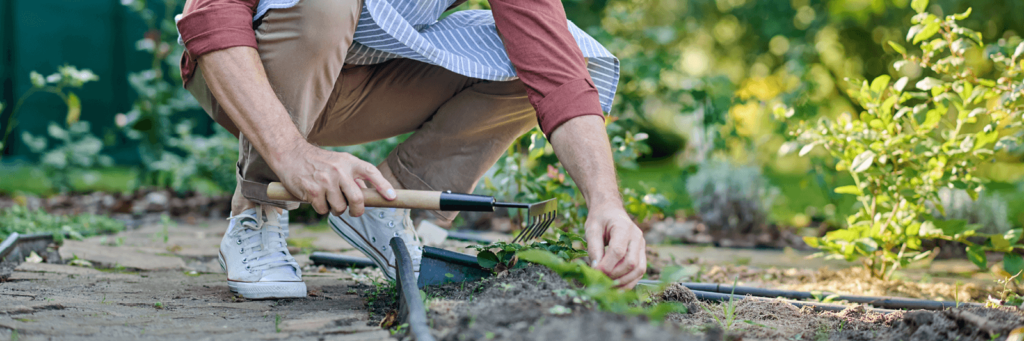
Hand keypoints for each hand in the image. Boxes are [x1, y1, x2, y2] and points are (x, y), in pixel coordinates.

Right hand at [273, 142, 395, 215]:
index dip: (383, 185)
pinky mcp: (311, 191)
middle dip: (357, 210)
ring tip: (329, 200)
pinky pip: (323, 210)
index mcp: (349, 162)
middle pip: (357, 199)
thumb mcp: (340, 162)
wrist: (290, 154)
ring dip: (336, 210)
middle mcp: (339, 170)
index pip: (371, 172)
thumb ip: (355, 176)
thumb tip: (371, 194)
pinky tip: (316, 198)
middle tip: (354, 212)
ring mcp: (325, 181)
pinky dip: (321, 209)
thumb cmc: (318, 162)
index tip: (392, 197)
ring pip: (339, 208)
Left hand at [584, 207, 646, 288]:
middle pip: (631, 263)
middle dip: (614, 275)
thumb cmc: (600, 219)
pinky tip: (617, 287)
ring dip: (624, 282)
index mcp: (624, 227)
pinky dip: (629, 281)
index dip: (606, 265)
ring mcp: (642, 246)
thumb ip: (594, 248)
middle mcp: (637, 237)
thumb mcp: (592, 229)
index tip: (594, 272)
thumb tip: (595, 269)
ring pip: (639, 270)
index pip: (618, 251)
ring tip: (608, 287)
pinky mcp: (642, 253)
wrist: (610, 211)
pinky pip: (640, 271)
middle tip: (600, 280)